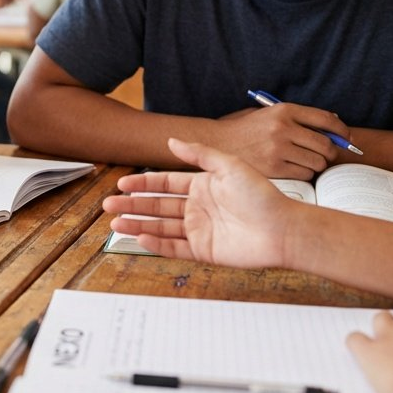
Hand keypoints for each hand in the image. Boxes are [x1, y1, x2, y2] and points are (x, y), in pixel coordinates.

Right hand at [103, 138, 296, 266]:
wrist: (282, 229)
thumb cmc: (262, 196)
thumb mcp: (229, 166)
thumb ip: (199, 154)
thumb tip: (172, 141)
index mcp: (203, 186)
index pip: (165, 183)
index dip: (143, 183)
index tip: (123, 183)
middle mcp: (199, 207)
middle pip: (158, 206)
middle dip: (133, 205)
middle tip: (109, 204)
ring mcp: (200, 230)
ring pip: (161, 227)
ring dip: (138, 224)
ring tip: (116, 222)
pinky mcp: (204, 251)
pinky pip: (174, 247)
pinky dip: (156, 244)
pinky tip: (140, 237)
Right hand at [212, 101, 347, 177]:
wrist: (217, 145)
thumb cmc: (246, 130)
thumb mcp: (269, 115)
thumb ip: (298, 118)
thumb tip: (334, 122)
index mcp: (284, 110)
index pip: (326, 119)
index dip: (342, 130)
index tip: (347, 137)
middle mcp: (283, 128)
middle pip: (325, 144)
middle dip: (330, 152)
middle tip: (325, 155)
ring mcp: (279, 149)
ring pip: (318, 162)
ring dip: (316, 165)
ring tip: (305, 163)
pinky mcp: (275, 168)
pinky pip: (305, 174)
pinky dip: (304, 174)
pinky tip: (293, 170)